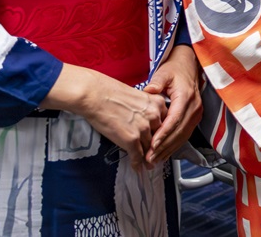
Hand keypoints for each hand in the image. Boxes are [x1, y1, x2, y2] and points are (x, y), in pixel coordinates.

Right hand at [43, 64, 167, 171]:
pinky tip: (137, 168)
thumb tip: (145, 120)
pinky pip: (137, 156)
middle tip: (156, 156)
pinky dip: (137, 164)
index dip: (162, 135)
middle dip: (156, 148)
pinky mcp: (131, 139)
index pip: (165, 124)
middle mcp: (154, 116)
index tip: (160, 142)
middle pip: (158, 137)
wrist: (95, 95)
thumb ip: (146, 108)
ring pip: (149, 148)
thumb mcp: (138, 96)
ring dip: (148, 158)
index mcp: (158, 103)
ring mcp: (143, 128)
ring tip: (149, 165)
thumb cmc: (111, 92)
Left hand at [143, 45, 202, 163]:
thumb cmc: (175, 69)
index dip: (163, 134)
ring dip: (169, 149)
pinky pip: (185, 134)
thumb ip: (157, 82)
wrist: (189, 66)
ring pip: (183, 136)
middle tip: (149, 158)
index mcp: (186, 96)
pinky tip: (164, 153)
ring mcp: (197, 113)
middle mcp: (194, 107)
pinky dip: (174, 145)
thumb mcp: (164, 72)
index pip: (175, 119)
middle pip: (179, 131)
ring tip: (154, 160)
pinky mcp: (195, 117)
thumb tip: (148, 91)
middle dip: (164, 146)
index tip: (152, 145)